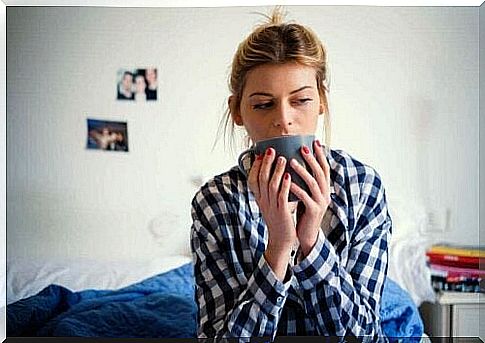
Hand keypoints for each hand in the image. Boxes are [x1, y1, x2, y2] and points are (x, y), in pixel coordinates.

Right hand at [247, 147, 295, 279]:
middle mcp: (263, 201)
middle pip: (262, 179)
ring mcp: (272, 207)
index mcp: (260, 198)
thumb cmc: (280, 219)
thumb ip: (274, 190)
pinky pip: (282, 197)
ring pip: (272, 185)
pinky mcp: (282, 212)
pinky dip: (285, 185)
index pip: (253, 179)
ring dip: (276, 171)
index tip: (260, 153)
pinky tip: (288, 176)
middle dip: (266, 163)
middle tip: (271, 149)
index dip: (256, 166)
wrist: (281, 240)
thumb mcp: (272, 203)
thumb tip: (280, 173)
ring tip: (282, 158)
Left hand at [289, 140, 330, 256]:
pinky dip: (297, 188)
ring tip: (291, 161)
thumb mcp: (307, 194)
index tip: (315, 142)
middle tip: (302, 147)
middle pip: (321, 172)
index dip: (321, 155)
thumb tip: (297, 163)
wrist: (306, 234)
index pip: (325, 168)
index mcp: (324, 188)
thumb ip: (306, 181)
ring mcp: (321, 202)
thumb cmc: (304, 212)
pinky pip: (305, 197)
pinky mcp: (314, 211)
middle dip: (312, 158)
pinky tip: (288, 181)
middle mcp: (325, 194)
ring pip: (313, 183)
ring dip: (302, 170)